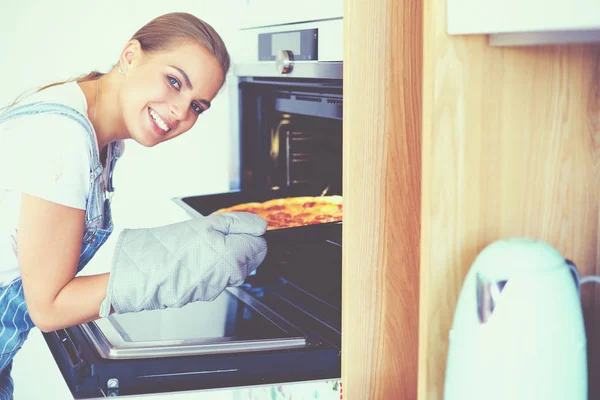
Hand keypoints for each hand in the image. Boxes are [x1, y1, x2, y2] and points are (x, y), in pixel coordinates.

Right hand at [99, 212, 266, 316]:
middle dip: (239, 247)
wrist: (144, 272)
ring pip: (234, 270)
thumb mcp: (208, 223)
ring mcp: (218, 287)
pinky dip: (212, 268)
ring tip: (202, 247)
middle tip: (217, 236)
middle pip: (250, 260)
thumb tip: (260, 226)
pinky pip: (218, 278)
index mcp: (234, 256)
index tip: (237, 230)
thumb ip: (239, 223)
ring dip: (225, 257)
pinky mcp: (206, 294)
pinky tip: (196, 260)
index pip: (261, 247)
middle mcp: (230, 276)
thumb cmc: (171, 247)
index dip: (250, 235)